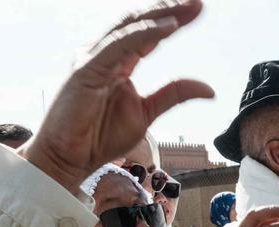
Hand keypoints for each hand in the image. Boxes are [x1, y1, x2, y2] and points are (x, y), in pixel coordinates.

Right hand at [22, 1, 213, 191]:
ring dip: (158, 15)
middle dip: (168, 9)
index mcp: (119, 63)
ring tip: (185, 7)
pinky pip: (119, 44)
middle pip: (139, 23)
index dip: (172, 18)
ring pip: (129, 27)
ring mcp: (94, 58)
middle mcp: (105, 55)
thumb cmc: (100, 137)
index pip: (148, 34)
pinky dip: (144, 33)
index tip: (197, 9)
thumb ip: (173, 94)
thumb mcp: (147, 112)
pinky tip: (167, 26)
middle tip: (196, 2)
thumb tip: (209, 89)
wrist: (70, 159)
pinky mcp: (87, 68)